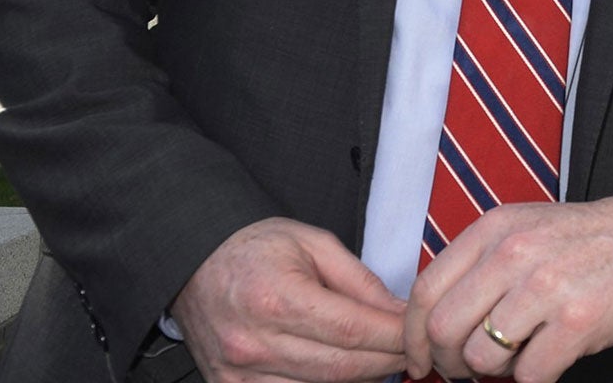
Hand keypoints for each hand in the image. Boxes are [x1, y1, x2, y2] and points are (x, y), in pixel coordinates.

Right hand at [171, 217, 407, 382]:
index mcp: (278, 298)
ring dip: (360, 380)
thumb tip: (399, 312)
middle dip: (387, 363)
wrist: (193, 262)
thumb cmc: (255, 247)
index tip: (419, 336)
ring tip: (383, 362)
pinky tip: (345, 373)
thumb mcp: (314, 243)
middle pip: (340, 368)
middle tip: (413, 355)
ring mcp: (239, 372)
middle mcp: (255, 342)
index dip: (394, 338)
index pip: (352, 330)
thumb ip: (359, 280)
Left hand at [405, 196, 612, 381]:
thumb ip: (479, 266)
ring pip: (482, 357)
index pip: (425, 291)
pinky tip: (549, 360)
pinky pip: (529, 375)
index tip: (419, 359)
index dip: (413, 337)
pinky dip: (533, 379)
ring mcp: (546, 287)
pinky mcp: (577, 321)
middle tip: (469, 369)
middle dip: (450, 362)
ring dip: (495, 371)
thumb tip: (432, 323)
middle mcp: (514, 254)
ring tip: (517, 358)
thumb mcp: (524, 231)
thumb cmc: (585, 241)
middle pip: (444, 329)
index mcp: (494, 230)